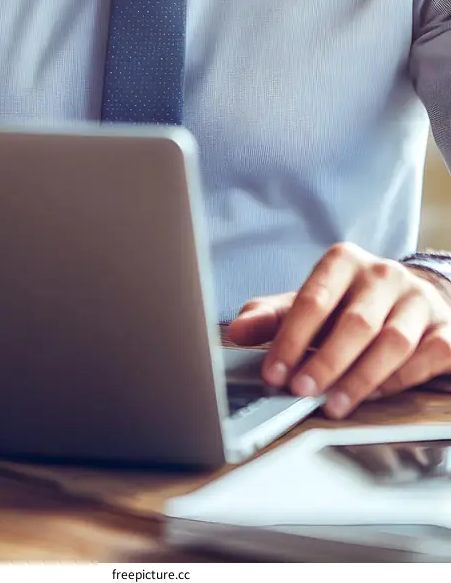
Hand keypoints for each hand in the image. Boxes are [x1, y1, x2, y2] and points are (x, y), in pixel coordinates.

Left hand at [226, 242, 450, 417]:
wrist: (409, 299)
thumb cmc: (349, 305)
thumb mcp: (308, 304)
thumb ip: (272, 317)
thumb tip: (236, 331)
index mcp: (344, 261)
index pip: (314, 298)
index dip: (291, 339)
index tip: (273, 372)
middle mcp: (384, 274)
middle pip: (356, 322)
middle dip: (326, 362)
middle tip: (302, 392)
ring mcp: (418, 300)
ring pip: (392, 342)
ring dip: (361, 379)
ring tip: (334, 405)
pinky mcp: (445, 328)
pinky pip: (426, 357)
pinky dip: (400, 380)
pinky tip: (374, 396)